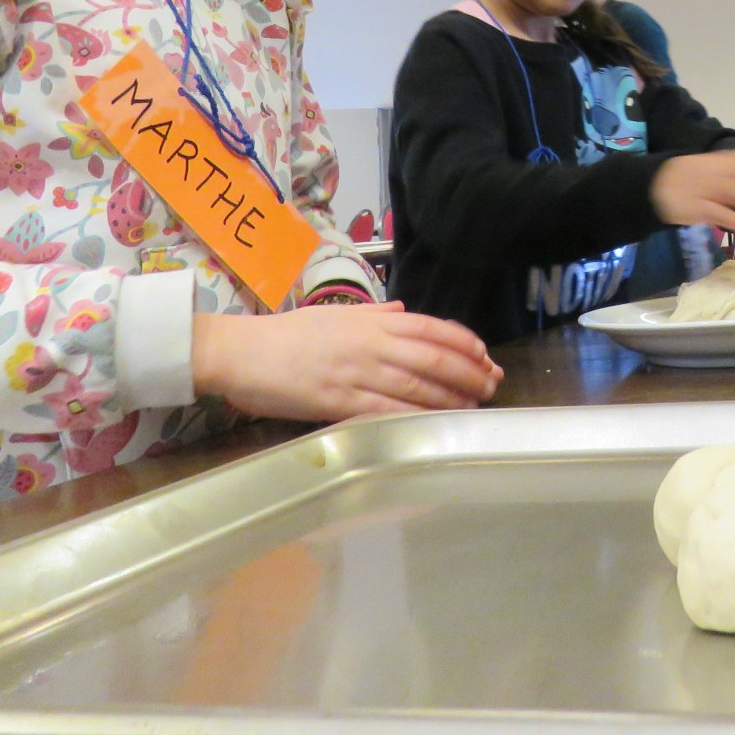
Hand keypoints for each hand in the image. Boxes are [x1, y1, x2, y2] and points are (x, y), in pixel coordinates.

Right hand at [193, 302, 502, 419]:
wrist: (242, 352)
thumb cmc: (288, 334)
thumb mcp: (335, 314)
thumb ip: (374, 313)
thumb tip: (405, 310)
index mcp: (371, 321)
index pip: (431, 327)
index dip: (463, 342)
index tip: (485, 356)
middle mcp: (370, 344)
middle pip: (433, 357)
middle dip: (469, 372)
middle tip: (492, 384)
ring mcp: (356, 373)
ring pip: (417, 385)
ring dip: (451, 397)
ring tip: (475, 405)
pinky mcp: (340, 402)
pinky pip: (387, 409)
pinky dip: (417, 416)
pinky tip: (437, 423)